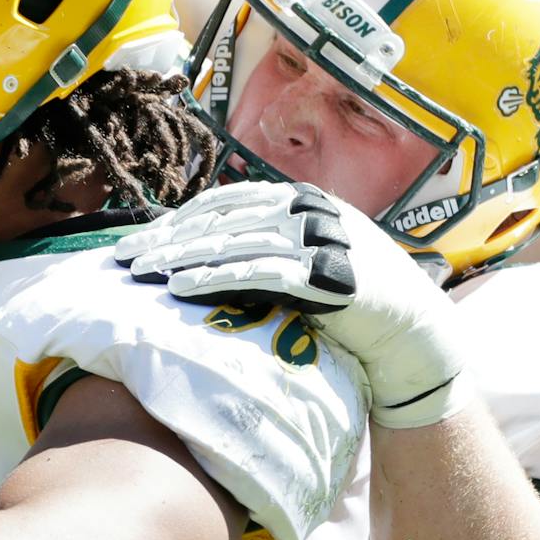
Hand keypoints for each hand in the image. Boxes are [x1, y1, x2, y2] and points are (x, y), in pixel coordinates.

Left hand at [115, 183, 472, 427]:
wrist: (414, 339)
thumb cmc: (352, 306)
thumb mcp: (308, 262)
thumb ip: (267, 246)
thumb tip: (200, 249)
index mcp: (302, 200)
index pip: (226, 204)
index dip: (179, 220)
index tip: (140, 240)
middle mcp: (311, 212)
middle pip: (223, 220)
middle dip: (169, 239)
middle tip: (125, 258)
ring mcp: (323, 240)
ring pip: (235, 243)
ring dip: (183, 258)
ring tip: (143, 273)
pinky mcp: (330, 274)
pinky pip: (261, 273)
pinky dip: (217, 278)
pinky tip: (183, 287)